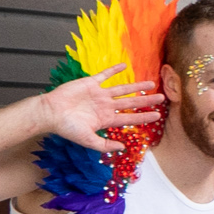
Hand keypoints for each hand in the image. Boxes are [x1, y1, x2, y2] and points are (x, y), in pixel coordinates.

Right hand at [39, 69, 164, 149]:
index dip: (144, 117)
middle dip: (146, 101)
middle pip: (131, 103)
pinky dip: (114, 70)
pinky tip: (124, 66)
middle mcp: (106, 106)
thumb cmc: (66, 127)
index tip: (158, 116)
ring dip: (137, 86)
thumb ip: (104, 145)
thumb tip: (122, 148)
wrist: (50, 112)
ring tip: (151, 83)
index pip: (129, 118)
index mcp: (106, 119)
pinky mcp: (91, 83)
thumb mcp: (87, 139)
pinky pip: (105, 75)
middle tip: (162, 97)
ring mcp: (99, 94)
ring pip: (122, 89)